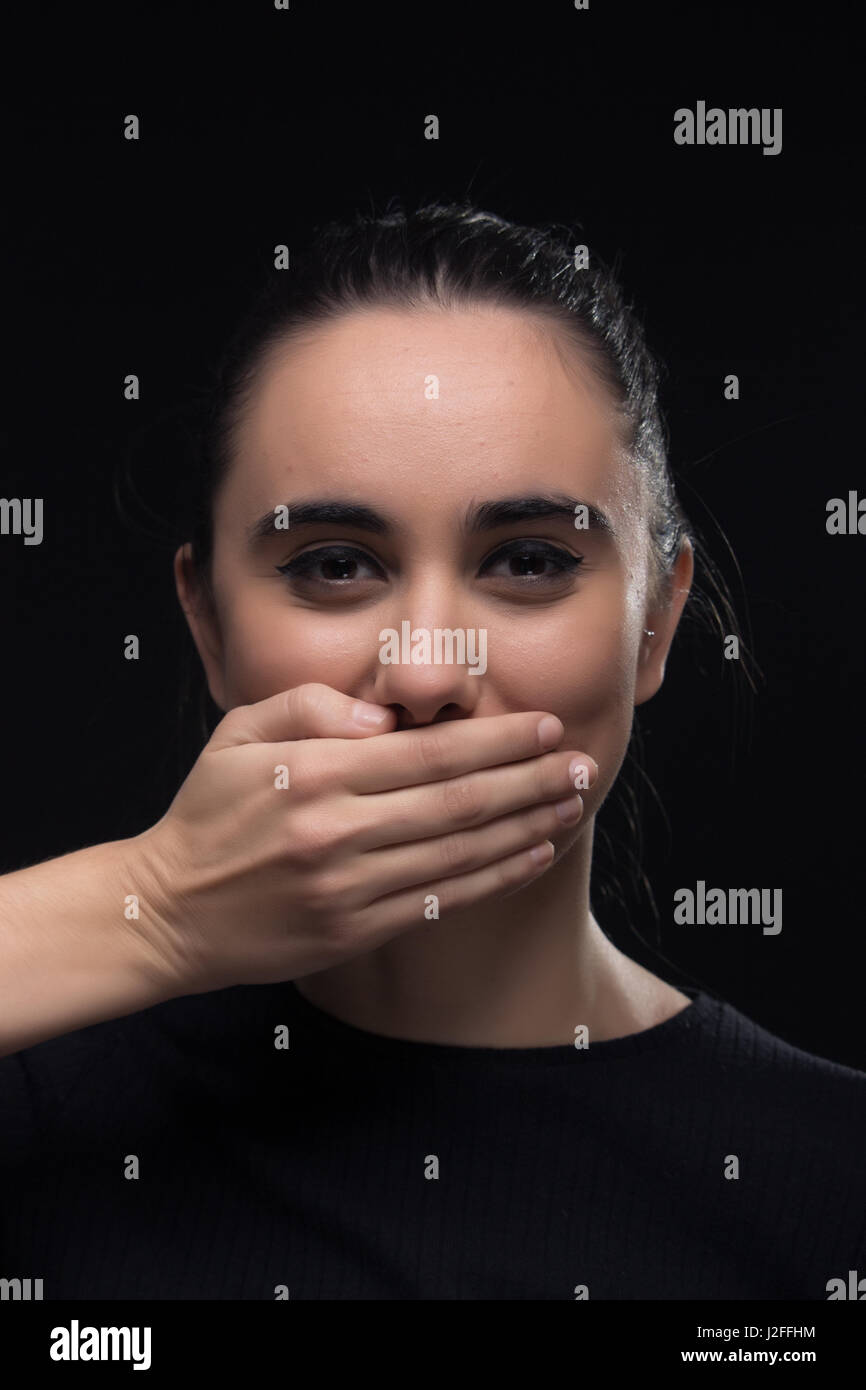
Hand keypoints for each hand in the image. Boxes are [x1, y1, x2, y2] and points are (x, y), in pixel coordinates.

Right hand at [128, 683, 596, 993]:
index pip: (430, 751)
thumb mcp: (238, 735)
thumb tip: (384, 718)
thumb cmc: (208, 814)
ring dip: (529, 826)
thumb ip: (309, 707)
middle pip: (461, 801)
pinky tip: (532, 854)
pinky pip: (443, 901)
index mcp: (314, 774)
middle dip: (533, 779)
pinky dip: (496, 876)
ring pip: (462, 852)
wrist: (167, 912)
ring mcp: (349, 889)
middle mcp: (337, 832)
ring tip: (573, 803)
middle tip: (582, 763)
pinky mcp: (354, 932)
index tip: (546, 726)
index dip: (499, 739)